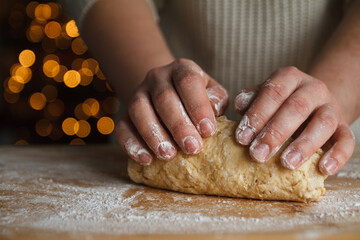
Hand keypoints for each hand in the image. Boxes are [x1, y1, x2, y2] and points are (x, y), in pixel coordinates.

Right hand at [115, 58, 228, 164]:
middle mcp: (157, 78)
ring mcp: (138, 94)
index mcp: (182, 69)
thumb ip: (216, 99)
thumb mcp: (212, 92)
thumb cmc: (195, 98)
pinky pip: (121, 128)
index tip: (208, 131)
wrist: (166, 94)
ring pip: (139, 110)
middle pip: (164, 98)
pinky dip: (132, 144)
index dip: (198, 105)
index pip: (188, 81)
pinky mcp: (124, 114)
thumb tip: (214, 110)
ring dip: (153, 134)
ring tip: (168, 155)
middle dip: (178, 125)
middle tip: (192, 148)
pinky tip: (146, 159)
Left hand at [234, 66, 354, 174]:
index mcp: (289, 78)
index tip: (242, 139)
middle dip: (275, 133)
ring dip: (304, 145)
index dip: (257, 115)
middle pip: (297, 107)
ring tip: (286, 164)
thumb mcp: (264, 96)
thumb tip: (240, 106)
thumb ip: (251, 100)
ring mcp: (331, 107)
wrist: (313, 104)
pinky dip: (337, 155)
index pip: (273, 92)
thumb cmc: (280, 103)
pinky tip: (323, 169)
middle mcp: (313, 89)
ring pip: (323, 123)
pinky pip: (346, 140)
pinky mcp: (344, 127)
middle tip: (257, 155)